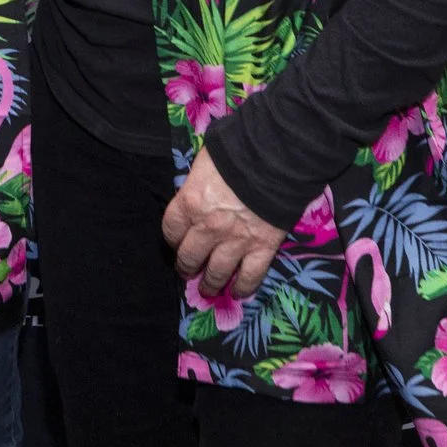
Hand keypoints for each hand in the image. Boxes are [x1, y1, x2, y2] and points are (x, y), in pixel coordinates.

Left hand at [161, 146, 285, 298]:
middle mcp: (208, 227)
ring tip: (207, 290)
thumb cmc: (237, 153)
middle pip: (190, 256)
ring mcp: (236, 241)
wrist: (275, 159)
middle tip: (187, 272)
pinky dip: (244, 288)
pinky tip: (239, 293)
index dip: (172, 239)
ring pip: (217, 272)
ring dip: (210, 284)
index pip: (171, 230)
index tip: (175, 243)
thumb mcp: (205, 162)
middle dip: (186, 266)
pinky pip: (250, 276)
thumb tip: (196, 189)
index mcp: (190, 203)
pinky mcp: (262, 248)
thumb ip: (197, 181)